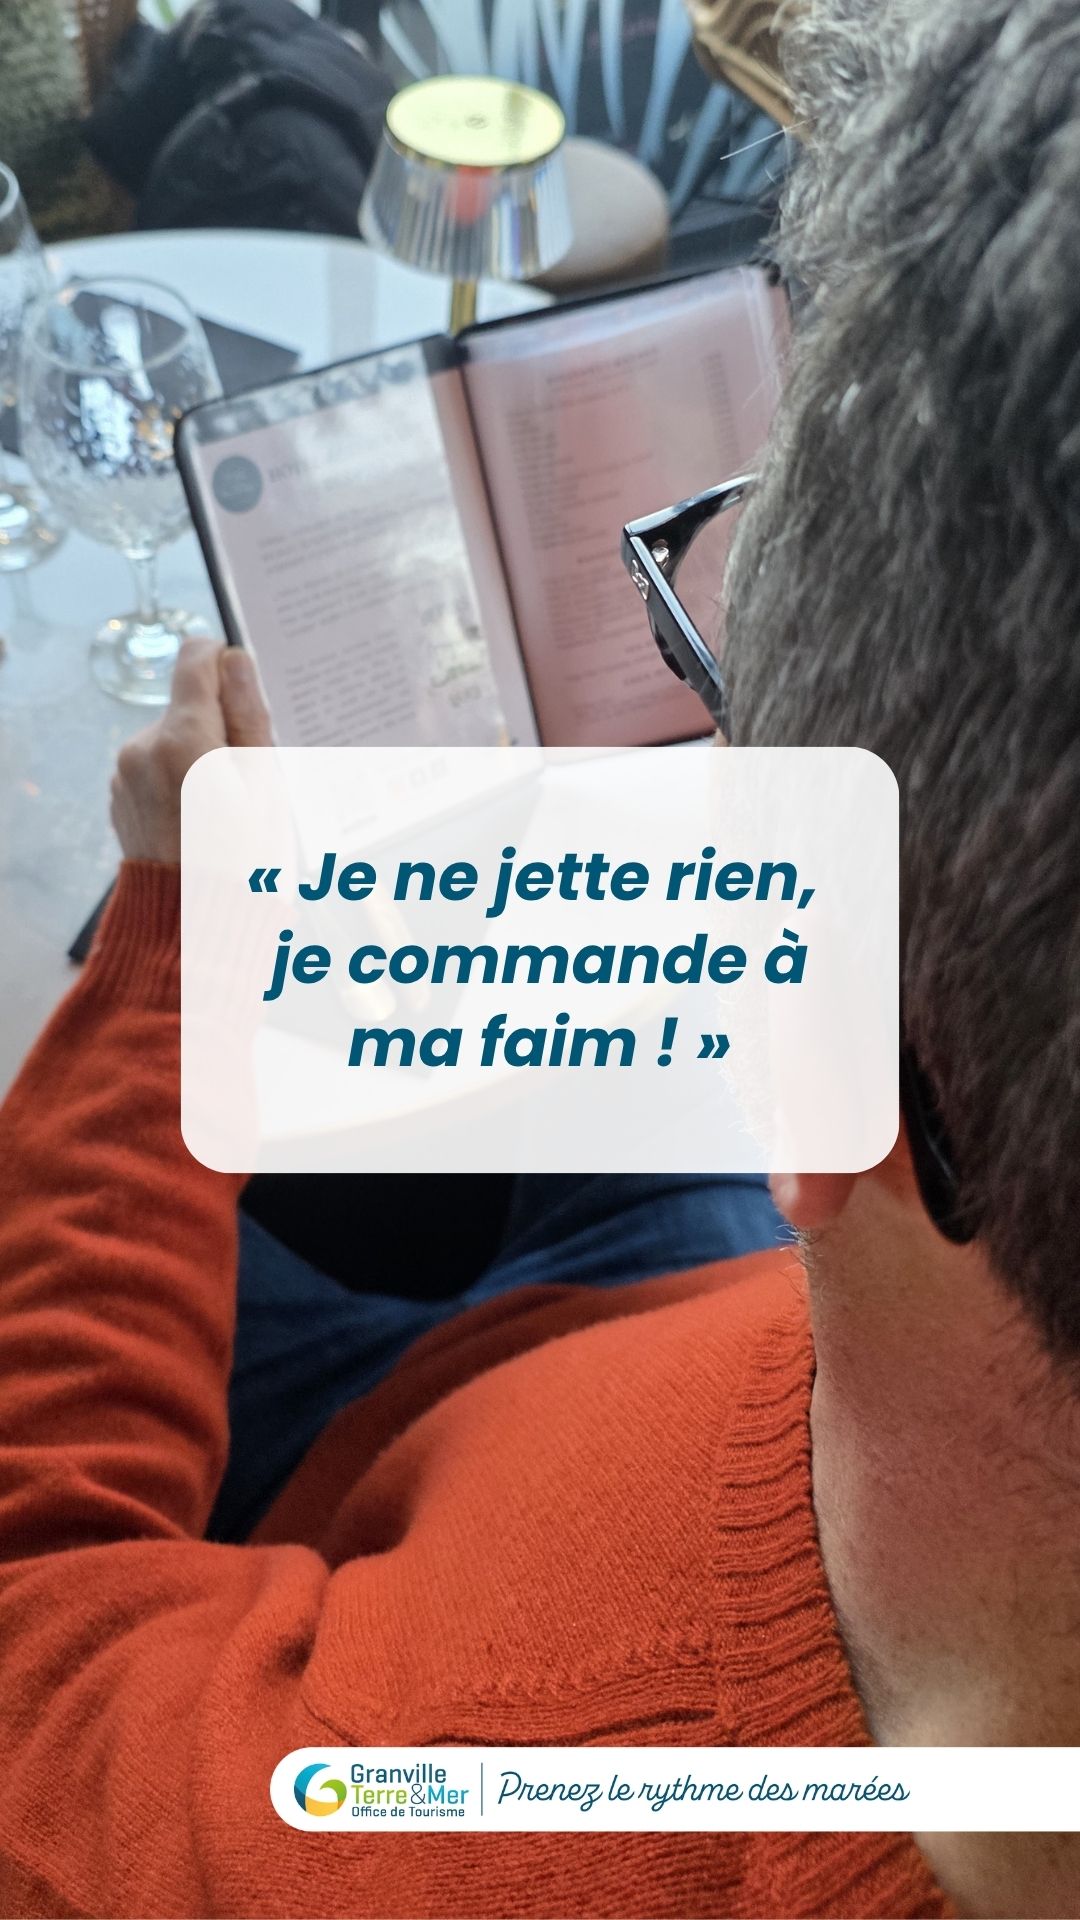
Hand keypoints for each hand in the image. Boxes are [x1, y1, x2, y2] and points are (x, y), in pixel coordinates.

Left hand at [111, 640, 271, 864]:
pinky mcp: (119, 795)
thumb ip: (249, 715)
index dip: (224, 664)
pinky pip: (153, 767)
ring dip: (196, 755)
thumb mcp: (265, 785)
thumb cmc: (243, 859)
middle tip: (244, 779)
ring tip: (221, 806)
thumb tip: (236, 661)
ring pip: (171, 737)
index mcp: (184, 737)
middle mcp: (144, 746)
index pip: (195, 657)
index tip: (244, 693)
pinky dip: (176, 779)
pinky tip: (196, 818)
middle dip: (217, 726)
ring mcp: (125, 772)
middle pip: (187, 705)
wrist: (192, 922)